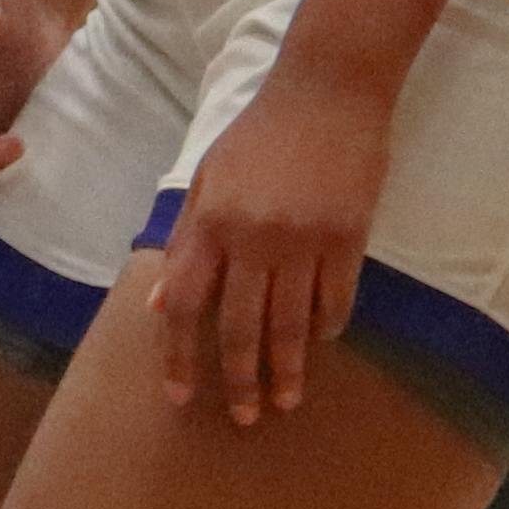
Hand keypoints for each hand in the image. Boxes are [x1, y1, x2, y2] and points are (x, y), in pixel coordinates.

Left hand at [146, 61, 393, 424]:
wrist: (328, 91)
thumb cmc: (259, 134)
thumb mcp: (205, 179)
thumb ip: (184, 243)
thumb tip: (159, 304)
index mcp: (210, 222)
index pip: (187, 304)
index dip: (181, 354)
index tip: (181, 395)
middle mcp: (253, 237)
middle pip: (240, 325)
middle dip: (239, 377)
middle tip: (244, 418)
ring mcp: (304, 239)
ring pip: (291, 322)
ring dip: (288, 368)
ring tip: (287, 401)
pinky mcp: (349, 237)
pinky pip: (336, 297)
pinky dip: (327, 326)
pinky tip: (321, 345)